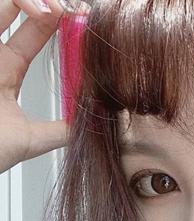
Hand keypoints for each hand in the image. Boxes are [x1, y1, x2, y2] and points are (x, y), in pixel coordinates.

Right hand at [0, 0, 80, 173]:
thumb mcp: (33, 139)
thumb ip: (61, 130)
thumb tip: (92, 126)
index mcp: (5, 71)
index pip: (33, 33)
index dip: (57, 20)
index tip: (83, 17)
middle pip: (12, 7)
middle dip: (43, 2)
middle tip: (68, 8)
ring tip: (50, 10)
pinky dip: (7, 7)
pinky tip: (34, 11)